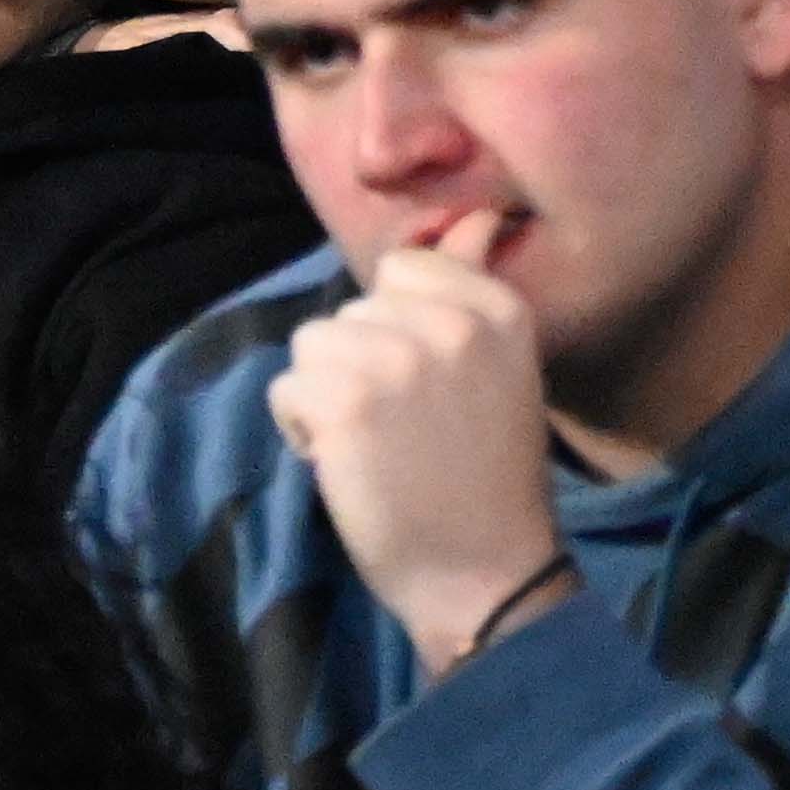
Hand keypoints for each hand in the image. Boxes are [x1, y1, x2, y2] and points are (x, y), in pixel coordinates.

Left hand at [265, 207, 565, 653]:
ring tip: (380, 446)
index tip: (433, 387)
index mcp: (498, 310)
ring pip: (314, 344)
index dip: (398, 327)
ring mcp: (395, 359)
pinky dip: (304, 427)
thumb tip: (474, 216)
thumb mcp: (501, 369)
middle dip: (363, 365)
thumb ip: (473, 290)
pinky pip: (288, 386)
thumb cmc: (487, 475)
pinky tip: (351, 464)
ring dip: (329, 395)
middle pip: (353, 310)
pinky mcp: (345, 401)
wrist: (484, 573)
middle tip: (410, 430)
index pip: (404, 269)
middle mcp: (450, 324)